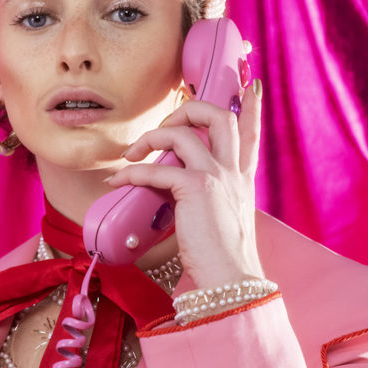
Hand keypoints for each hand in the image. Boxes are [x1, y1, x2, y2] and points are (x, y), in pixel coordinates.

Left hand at [104, 82, 263, 289]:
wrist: (231, 281)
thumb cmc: (223, 261)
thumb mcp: (224, 223)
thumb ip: (210, 202)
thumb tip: (179, 195)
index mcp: (242, 180)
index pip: (249, 134)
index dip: (249, 108)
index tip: (247, 86)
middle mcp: (233, 173)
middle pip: (219, 115)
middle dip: (188, 110)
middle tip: (165, 127)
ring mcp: (217, 177)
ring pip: (183, 132)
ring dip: (152, 137)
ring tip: (133, 154)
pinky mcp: (196, 189)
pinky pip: (156, 169)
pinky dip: (132, 172)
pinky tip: (118, 180)